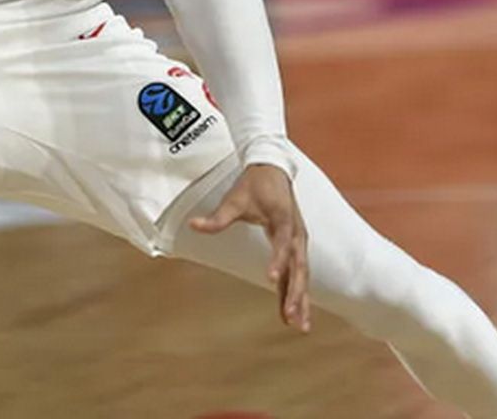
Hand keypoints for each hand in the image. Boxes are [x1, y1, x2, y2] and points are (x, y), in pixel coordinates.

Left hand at [189, 163, 311, 331]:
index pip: (283, 243)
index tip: (271, 279)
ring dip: (302, 300)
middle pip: (299, 267)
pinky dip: (296, 293)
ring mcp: (299, 242)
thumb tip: (193, 225)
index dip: (278, 261)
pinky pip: (297, 273)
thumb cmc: (254, 185)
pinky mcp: (296, 247)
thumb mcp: (234, 199)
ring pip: (303, 275)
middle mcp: (297, 233)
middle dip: (296, 293)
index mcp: (283, 219)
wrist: (273, 169)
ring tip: (301, 327)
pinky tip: (292, 315)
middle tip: (291, 316)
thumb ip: (217, 217)